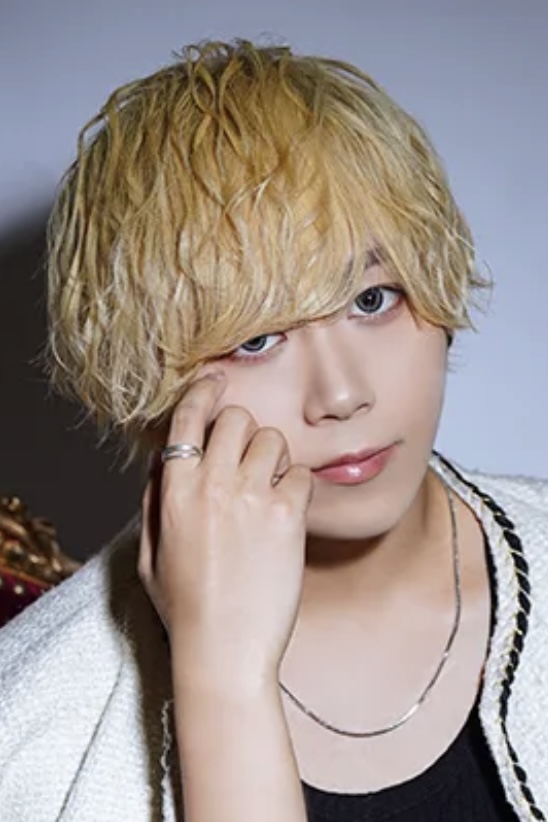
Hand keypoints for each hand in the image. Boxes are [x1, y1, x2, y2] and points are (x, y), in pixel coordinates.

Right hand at [139, 374, 312, 692]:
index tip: (215, 382)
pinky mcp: (286, 516)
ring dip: (273, 459)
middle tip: (247, 459)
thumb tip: (162, 460)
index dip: (203, 391)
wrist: (224, 652)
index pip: (187, 418)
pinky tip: (286, 515)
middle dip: (244, 432)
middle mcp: (211, 485)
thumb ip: (154, 500)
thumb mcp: (149, 554)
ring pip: (273, 439)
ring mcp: (250, 497)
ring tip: (268, 492)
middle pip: (236, 418)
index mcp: (173, 491)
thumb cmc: (185, 608)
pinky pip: (300, 474)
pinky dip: (297, 488)